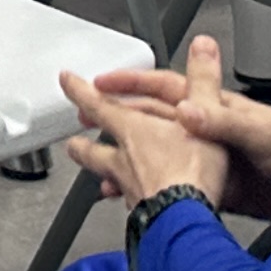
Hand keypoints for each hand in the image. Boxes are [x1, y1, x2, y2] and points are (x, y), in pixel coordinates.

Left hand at [62, 48, 228, 214]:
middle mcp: (125, 161)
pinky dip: (130, 204)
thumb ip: (203, 80)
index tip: (66, 81)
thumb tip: (204, 48)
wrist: (187, 222)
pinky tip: (135, 209)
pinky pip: (130, 207)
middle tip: (74, 141)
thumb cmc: (192, 173)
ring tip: (98, 182)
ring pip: (107, 180)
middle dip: (82, 143)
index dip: (80, 90)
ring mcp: (131, 191)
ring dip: (100, 177)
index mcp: (134, 131)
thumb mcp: (204, 115)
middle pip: (93, 150)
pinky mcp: (144, 217)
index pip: (98, 104)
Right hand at [75, 36, 270, 222]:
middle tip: (88, 118)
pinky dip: (153, 190)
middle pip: (155, 120)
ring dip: (130, 160)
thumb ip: (222, 121)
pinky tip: (139, 199)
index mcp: (217, 109)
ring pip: (160, 156)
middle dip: (119, 117)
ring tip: (101, 168)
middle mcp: (209, 132)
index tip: (102, 83)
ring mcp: (211, 161)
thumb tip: (186, 110)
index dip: (133, 83)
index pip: (167, 88)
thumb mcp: (259, 133)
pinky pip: (175, 186)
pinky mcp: (217, 189)